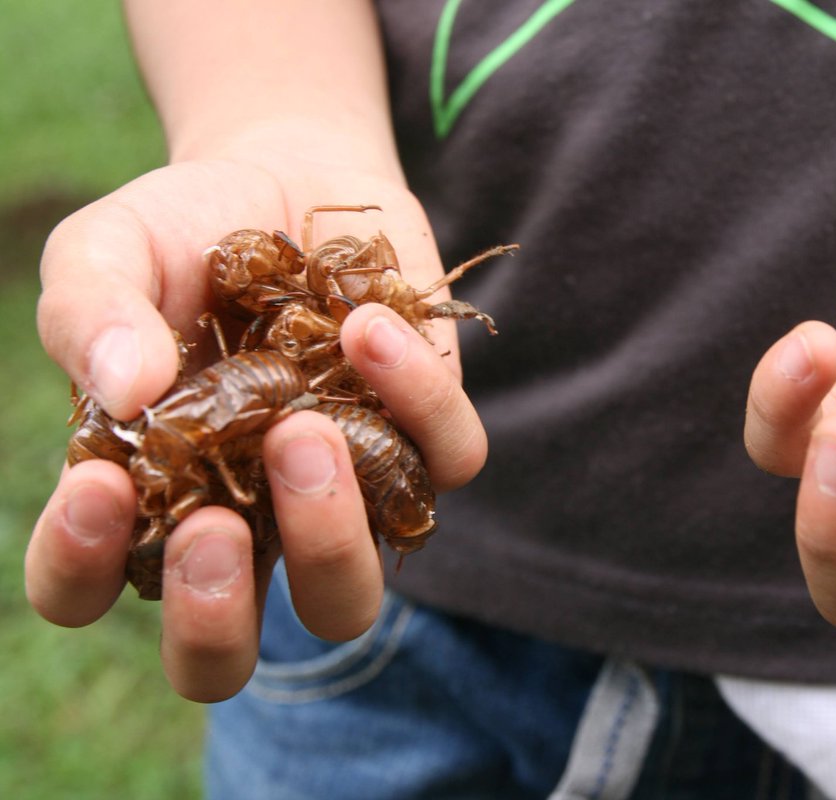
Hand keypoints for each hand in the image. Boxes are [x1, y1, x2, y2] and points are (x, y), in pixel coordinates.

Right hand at [25, 147, 486, 701]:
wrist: (287, 173)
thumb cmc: (181, 230)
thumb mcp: (111, 250)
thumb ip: (92, 313)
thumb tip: (126, 392)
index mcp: (145, 493)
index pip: (89, 589)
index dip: (82, 567)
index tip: (102, 484)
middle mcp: (240, 520)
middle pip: (222, 656)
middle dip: (216, 615)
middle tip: (215, 522)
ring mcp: (339, 494)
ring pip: (346, 600)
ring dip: (330, 539)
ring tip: (302, 428)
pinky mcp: (423, 440)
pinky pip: (443, 463)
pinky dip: (416, 401)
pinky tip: (367, 325)